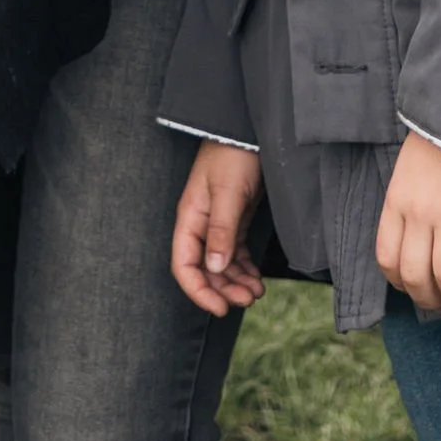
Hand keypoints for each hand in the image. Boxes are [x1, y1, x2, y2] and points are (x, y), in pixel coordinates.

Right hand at [170, 143, 265, 316]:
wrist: (248, 132)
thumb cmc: (233, 155)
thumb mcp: (227, 192)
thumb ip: (220, 230)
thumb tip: (214, 267)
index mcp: (190, 218)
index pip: (184, 266)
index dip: (199, 291)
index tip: (220, 308)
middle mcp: (200, 224)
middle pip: (205, 270)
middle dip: (224, 290)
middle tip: (248, 301)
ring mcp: (217, 223)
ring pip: (221, 265)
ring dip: (236, 283)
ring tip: (256, 293)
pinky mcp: (233, 220)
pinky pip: (234, 254)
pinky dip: (244, 269)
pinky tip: (256, 279)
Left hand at [377, 131, 440, 316]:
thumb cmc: (436, 142)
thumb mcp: (406, 172)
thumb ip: (405, 206)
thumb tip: (411, 245)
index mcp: (397, 203)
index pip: (387, 259)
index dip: (400, 283)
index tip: (414, 290)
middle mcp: (419, 213)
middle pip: (415, 275)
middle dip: (429, 300)